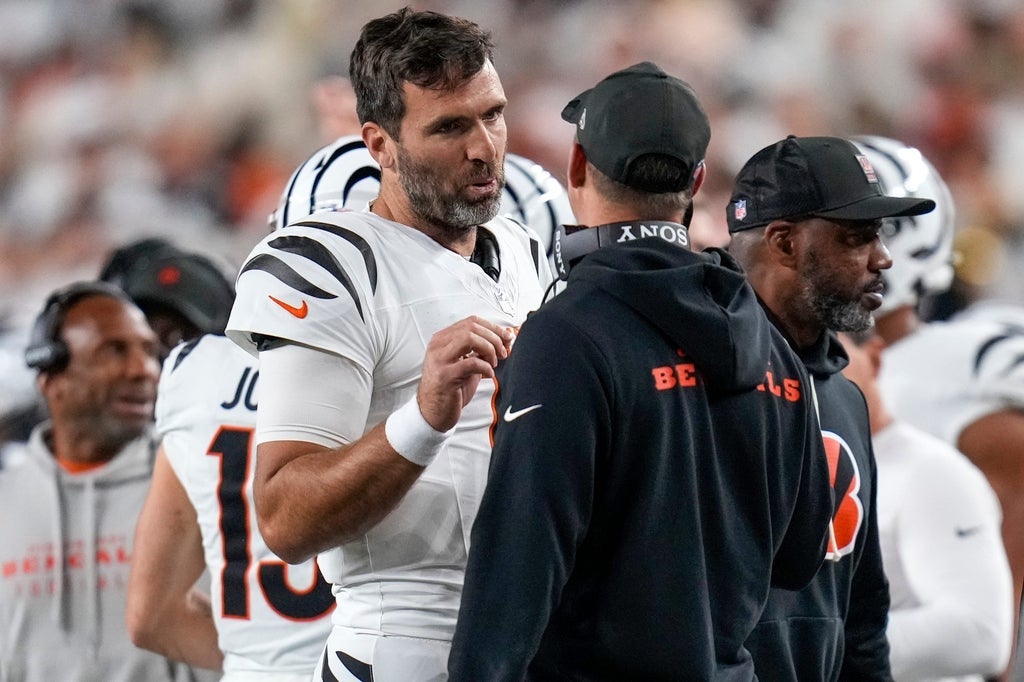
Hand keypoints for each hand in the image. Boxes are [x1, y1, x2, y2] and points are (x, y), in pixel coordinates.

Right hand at [417, 316, 513, 431]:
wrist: (433, 413)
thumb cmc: (450, 389)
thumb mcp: (465, 364)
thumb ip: (479, 351)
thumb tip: (502, 340)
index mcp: (443, 340)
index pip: (471, 322)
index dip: (493, 328)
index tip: (506, 337)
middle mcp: (439, 346)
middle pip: (472, 327)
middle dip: (494, 338)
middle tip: (503, 352)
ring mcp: (440, 360)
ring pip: (469, 338)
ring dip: (489, 349)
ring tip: (494, 362)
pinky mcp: (446, 376)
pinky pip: (471, 363)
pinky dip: (486, 367)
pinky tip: (489, 374)